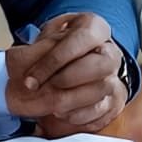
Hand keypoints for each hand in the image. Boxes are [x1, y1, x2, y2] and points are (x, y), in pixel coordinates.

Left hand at [5, 13, 127, 132]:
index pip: (82, 39)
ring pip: (105, 87)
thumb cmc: (49, 53)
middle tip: (48, 87)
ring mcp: (115, 75)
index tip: (32, 78)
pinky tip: (63, 113)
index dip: (56, 60)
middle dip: (70, 78)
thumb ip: (37, 50)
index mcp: (93, 27)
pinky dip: (81, 115)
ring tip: (52, 105)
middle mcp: (109, 50)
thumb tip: (27, 65)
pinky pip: (105, 109)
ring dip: (74, 100)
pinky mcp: (115, 99)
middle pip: (103, 63)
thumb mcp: (40, 42)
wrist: (55, 69)